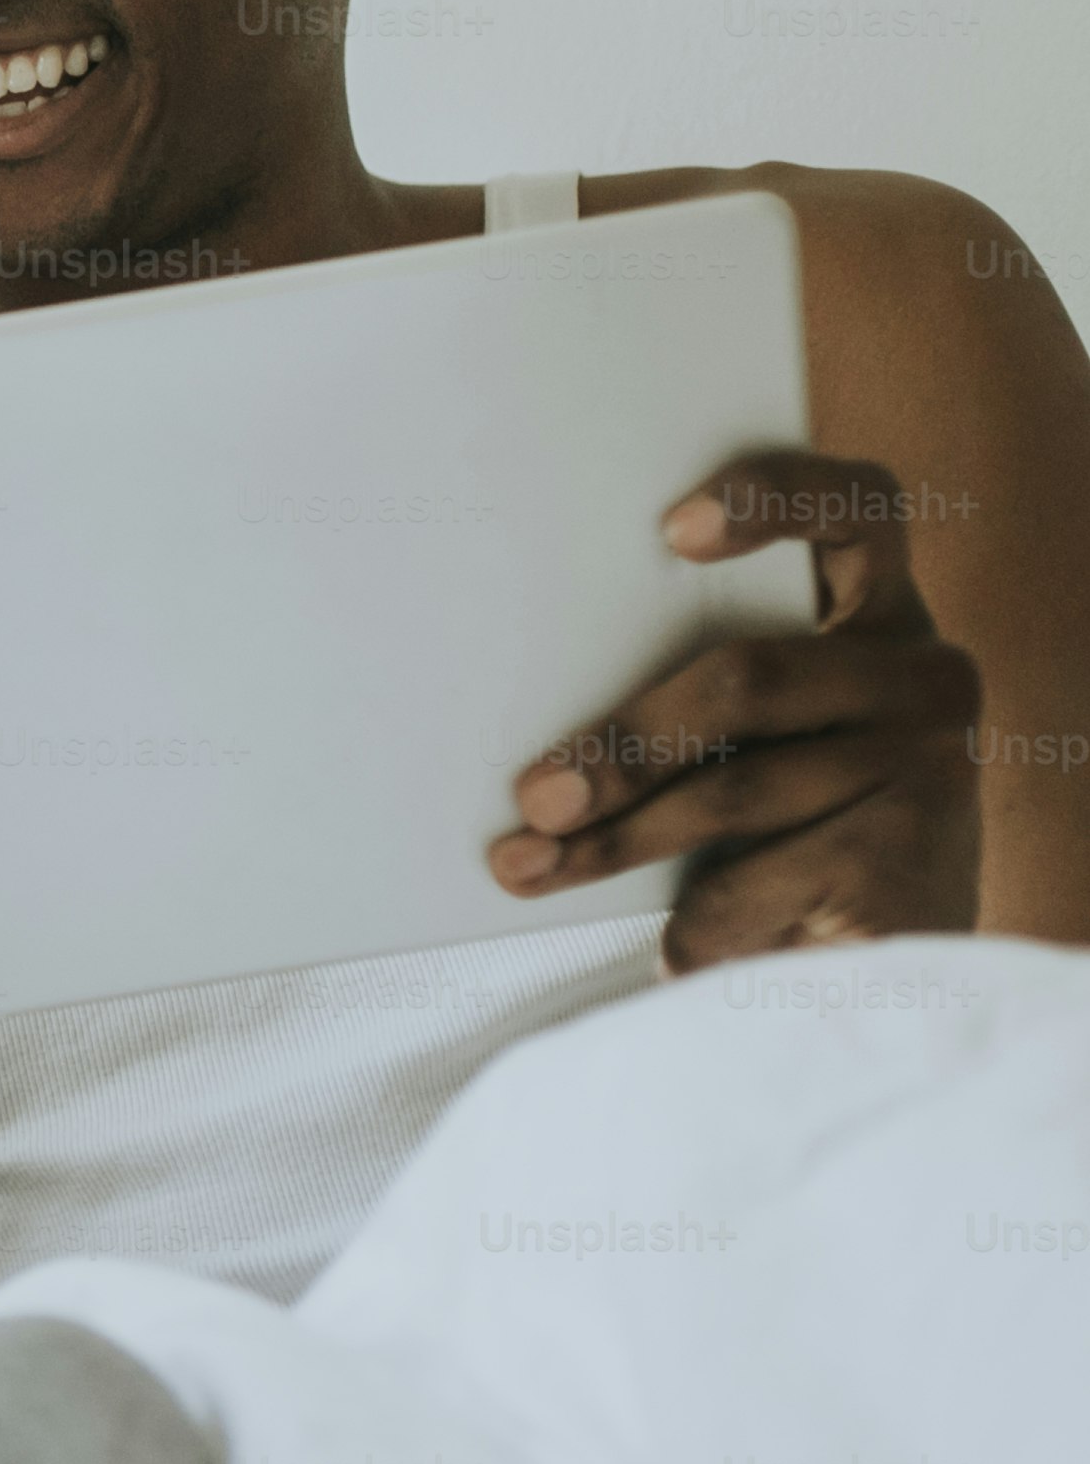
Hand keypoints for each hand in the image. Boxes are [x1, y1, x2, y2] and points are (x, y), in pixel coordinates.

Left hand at [492, 450, 983, 967]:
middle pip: (747, 680)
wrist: (882, 963)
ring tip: (531, 866)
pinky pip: (760, 880)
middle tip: (536, 794)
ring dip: (618, 840)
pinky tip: (674, 947)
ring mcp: (933, 765)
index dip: (774, 499)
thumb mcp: (745, 746)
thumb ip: (688, 702)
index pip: (857, 513)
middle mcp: (922, 677)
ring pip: (734, 792)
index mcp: (877, 618)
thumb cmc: (785, 824)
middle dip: (624, 743)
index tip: (676, 530)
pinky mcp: (916, 858)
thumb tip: (544, 739)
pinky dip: (699, 923)